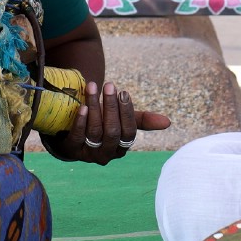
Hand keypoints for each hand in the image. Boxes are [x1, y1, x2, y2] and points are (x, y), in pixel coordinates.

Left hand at [52, 81, 171, 164]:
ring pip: (95, 132)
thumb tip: (168, 122)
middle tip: (109, 85)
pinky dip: (81, 121)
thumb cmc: (102, 124)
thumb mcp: (121, 121)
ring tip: (92, 87)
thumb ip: (142, 120)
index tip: (123, 92)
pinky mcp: (72, 150)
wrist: (72, 135)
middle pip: (112, 132)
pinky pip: (78, 137)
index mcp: (122, 147)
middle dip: (111, 107)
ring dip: (95, 108)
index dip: (127, 113)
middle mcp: (107, 154)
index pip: (129, 132)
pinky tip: (83, 106)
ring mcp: (89, 154)